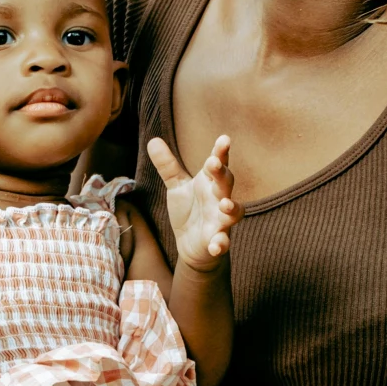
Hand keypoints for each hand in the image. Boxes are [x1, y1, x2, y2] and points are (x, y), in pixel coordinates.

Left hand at [149, 133, 237, 271]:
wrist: (191, 245)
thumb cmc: (189, 211)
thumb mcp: (176, 187)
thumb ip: (167, 166)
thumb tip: (153, 140)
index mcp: (209, 183)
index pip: (217, 164)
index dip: (221, 152)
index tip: (224, 139)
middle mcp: (219, 199)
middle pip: (225, 183)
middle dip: (222, 174)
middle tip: (214, 163)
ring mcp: (220, 220)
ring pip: (233, 213)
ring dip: (231, 208)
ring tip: (225, 204)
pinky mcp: (217, 240)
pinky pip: (223, 243)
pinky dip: (221, 244)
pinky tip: (215, 246)